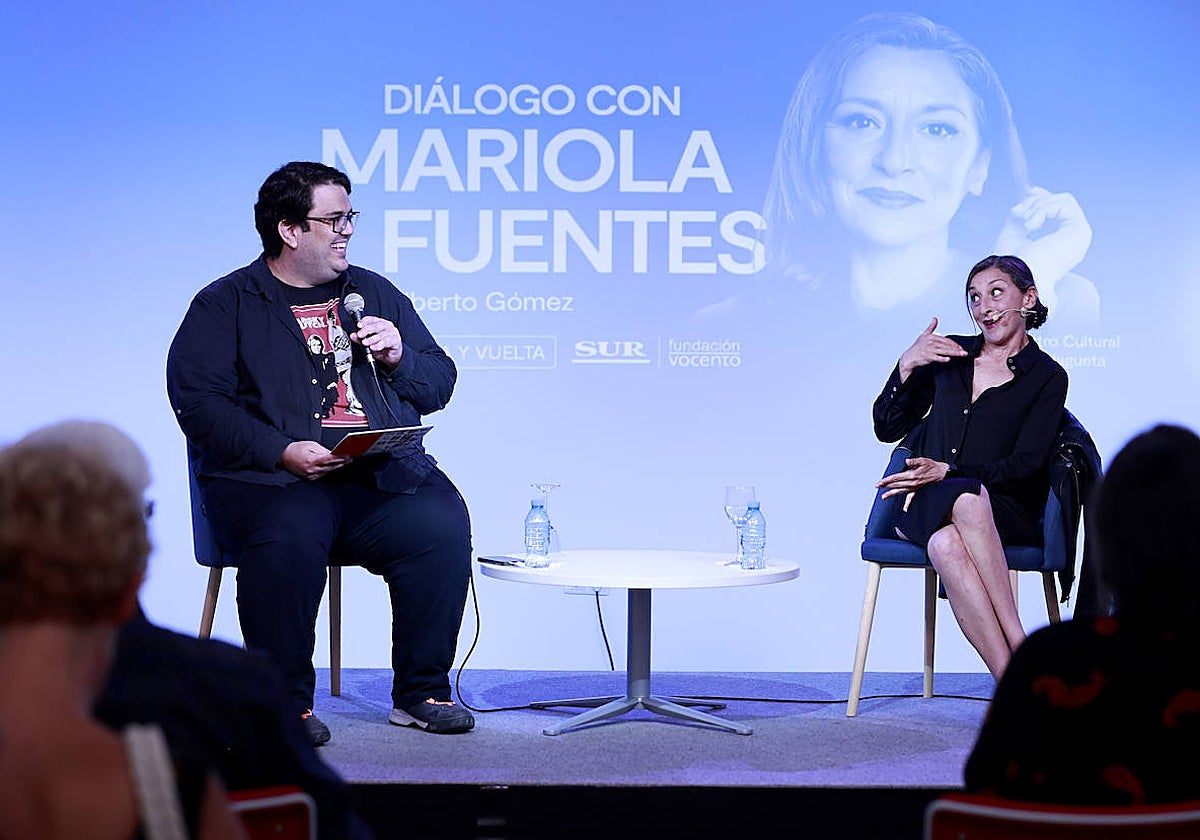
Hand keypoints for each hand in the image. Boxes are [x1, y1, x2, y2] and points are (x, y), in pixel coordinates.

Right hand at [280, 441, 350, 480]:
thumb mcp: (310, 445)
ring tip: (345, 461)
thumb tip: (334, 453)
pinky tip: (334, 466)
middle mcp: (311, 470)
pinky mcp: (310, 478)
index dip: (340, 458)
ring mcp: (311, 475)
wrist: (283, 456)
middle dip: (341, 462)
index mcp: (311, 460)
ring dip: (336, 466)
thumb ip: (323, 450)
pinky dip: (329, 469)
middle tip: (350, 458)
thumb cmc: (296, 449)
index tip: (348, 456)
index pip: (330, 460)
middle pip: (331, 467)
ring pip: (328, 471)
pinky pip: (323, 474)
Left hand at [351, 315, 402, 367]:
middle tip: (360, 335)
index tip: (358, 325)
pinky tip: (374, 347)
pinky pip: (387, 342)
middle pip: (377, 325)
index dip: (365, 321)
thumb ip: (361, 339)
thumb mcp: (369, 343)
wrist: (393, 356)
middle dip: (367, 330)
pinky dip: (379, 345)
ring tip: (365, 343)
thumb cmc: (382, 347)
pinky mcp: (396, 341)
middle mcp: (387, 326)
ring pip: (381, 334)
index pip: (372, 319)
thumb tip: (353, 335)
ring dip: (372, 339)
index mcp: (381, 323)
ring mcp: (393, 333)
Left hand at [876, 457, 949, 499]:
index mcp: (913, 475)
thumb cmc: (933, 466)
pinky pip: (912, 498)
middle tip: (877, 486)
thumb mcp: (924, 460)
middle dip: (886, 485)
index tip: (881, 482)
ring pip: (901, 491)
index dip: (888, 480)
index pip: (897, 478)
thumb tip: (907, 461)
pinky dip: (908, 504)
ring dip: (892, 493)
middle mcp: (913, 483)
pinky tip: (905, 509)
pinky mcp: (918, 490)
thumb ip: (914, 461)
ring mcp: (915, 488)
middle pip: (897, 484)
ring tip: (883, 497)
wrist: (943, 473)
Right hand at [897, 318, 966, 380]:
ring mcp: (930, 350)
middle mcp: (931, 342)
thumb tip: (935, 319)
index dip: (955, 344)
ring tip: (962, 354)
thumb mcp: (923, 335)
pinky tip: (948, 359)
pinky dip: (943, 358)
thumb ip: (931, 327)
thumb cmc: (917, 348)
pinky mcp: (928, 357)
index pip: (947, 340)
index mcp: (932, 337)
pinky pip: (937, 358)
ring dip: (954, 353)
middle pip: (947, 345)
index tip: (961, 348)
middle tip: (965, 352)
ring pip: (945, 351)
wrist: (909, 357)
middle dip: (957, 349)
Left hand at [993, 186, 1092, 310]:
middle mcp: (1074, 240)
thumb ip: (1020, 218)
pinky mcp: (1080, 230)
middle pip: (1062, 203)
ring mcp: (1080, 235)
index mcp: (1060, 243)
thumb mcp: (1012, 235)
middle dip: (1036, 202)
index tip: (1029, 190)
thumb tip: (1022, 202)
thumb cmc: (1010, 265)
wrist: (1014, 278)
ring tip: (1025, 224)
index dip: (1045, 197)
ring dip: (1037, 206)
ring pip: (1063, 201)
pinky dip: (1043, 208)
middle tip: (1018, 213)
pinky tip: (1032, 225)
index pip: (1060, 211)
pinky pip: (1064, 203)